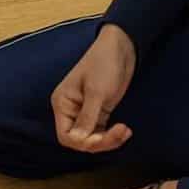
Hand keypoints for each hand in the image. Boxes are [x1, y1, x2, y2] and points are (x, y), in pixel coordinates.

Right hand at [52, 26, 136, 152]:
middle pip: (80, 140)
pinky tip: (125, 130)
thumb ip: (87, 118)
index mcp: (63, 104)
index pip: (65, 135)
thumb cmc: (104, 63)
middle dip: (100, 142)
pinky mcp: (100, 112)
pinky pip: (102, 132)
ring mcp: (86, 112)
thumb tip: (77, 141)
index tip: (100, 137)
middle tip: (120, 133)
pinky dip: (113, 134)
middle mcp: (71, 110)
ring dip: (109, 140)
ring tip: (125, 131)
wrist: (122, 47)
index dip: (82, 142)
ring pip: (93, 138)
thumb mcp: (97, 92)